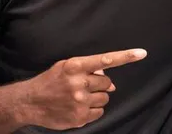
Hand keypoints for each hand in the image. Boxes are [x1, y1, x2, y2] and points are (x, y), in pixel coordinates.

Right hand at [19, 48, 146, 129]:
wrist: (30, 102)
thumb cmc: (50, 81)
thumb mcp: (66, 67)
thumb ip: (88, 69)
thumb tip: (109, 83)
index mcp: (75, 66)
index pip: (105, 59)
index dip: (126, 56)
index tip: (142, 53)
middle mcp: (78, 83)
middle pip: (107, 83)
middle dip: (100, 85)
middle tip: (85, 86)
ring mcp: (79, 102)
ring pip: (105, 98)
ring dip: (97, 97)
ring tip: (80, 97)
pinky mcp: (79, 117)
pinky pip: (99, 112)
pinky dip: (92, 110)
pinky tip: (78, 107)